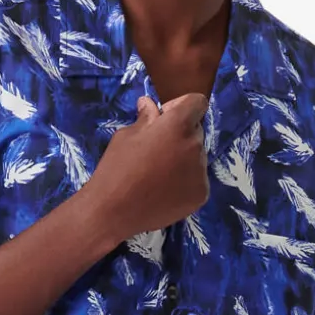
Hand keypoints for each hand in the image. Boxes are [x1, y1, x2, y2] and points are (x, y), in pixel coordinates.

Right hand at [84, 90, 209, 243]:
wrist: (113, 211)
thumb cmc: (116, 168)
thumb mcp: (126, 135)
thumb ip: (145, 118)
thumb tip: (149, 104)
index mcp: (178, 125)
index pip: (197, 102)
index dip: (181, 106)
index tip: (164, 119)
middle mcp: (195, 145)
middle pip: (196, 131)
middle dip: (180, 134)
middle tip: (156, 151)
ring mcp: (201, 172)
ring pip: (197, 156)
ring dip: (182, 159)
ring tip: (158, 175)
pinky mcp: (201, 194)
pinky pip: (197, 179)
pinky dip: (185, 181)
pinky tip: (164, 190)